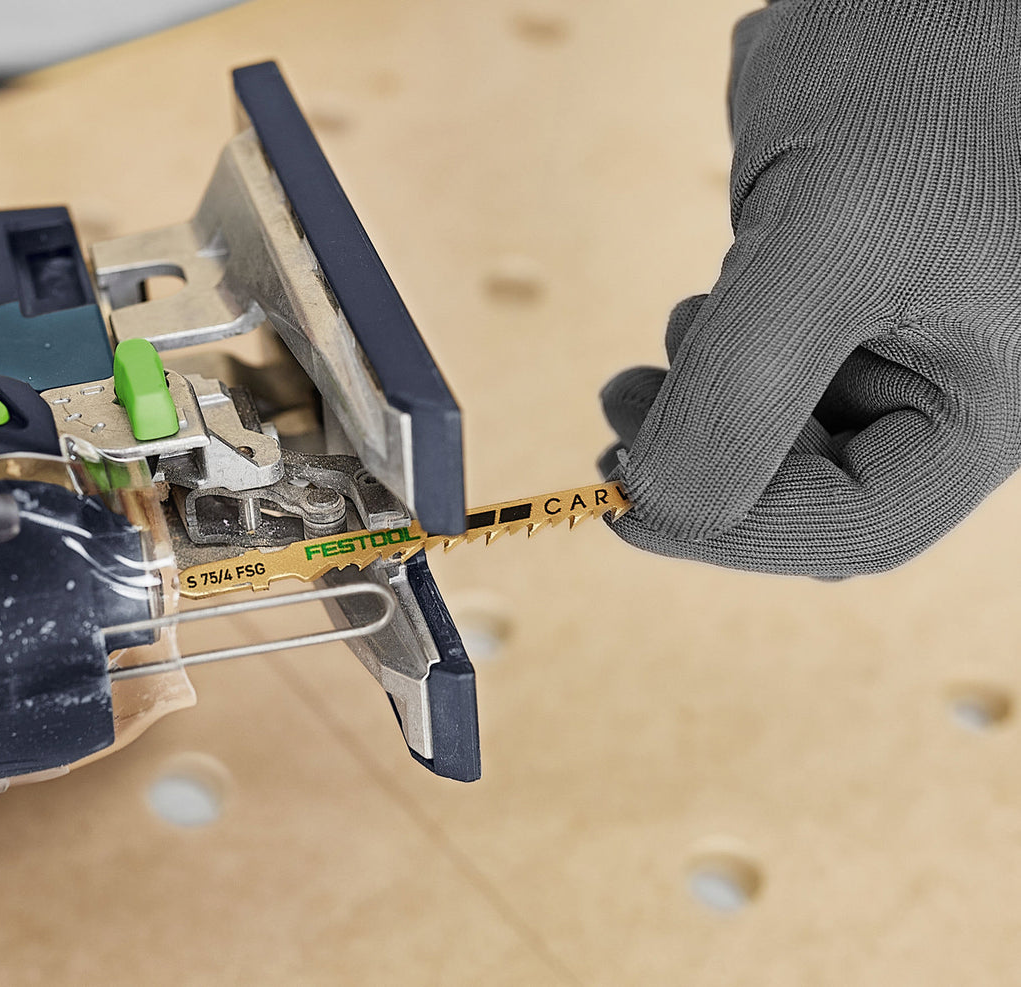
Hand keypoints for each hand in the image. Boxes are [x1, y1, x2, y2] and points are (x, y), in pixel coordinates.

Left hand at [600, 0, 1020, 576]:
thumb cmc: (938, 66)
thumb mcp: (831, 236)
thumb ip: (746, 386)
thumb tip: (661, 505)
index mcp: (992, 402)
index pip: (852, 528)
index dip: (727, 530)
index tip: (619, 496)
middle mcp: (956, 381)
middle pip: (812, 489)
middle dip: (706, 456)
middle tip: (618, 413)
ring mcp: (907, 334)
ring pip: (782, 425)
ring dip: (707, 399)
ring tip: (681, 326)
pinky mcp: (855, 287)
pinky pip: (777, 356)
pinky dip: (722, 344)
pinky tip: (709, 297)